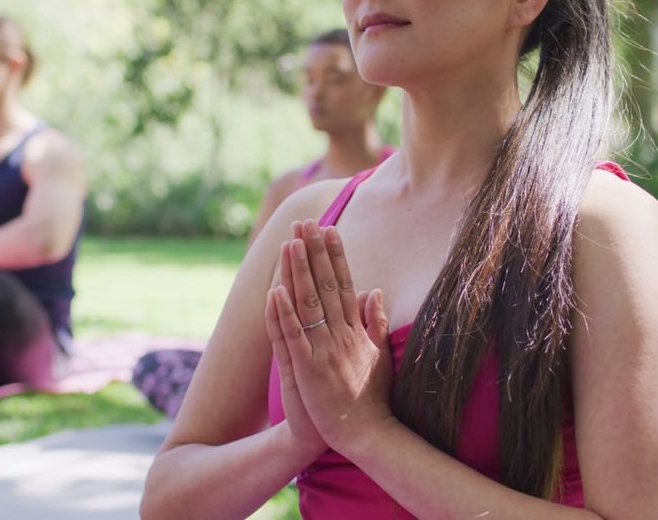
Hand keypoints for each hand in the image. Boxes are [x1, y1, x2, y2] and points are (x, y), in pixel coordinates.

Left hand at [270, 219, 392, 453]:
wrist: (366, 434)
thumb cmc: (372, 399)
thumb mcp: (380, 356)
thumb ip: (374, 322)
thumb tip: (374, 290)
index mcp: (356, 331)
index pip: (345, 284)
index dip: (335, 256)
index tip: (329, 230)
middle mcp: (341, 335)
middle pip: (325, 285)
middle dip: (314, 253)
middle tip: (305, 223)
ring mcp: (324, 350)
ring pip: (308, 304)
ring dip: (298, 272)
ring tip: (290, 243)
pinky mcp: (308, 369)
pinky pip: (293, 336)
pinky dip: (284, 313)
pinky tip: (276, 290)